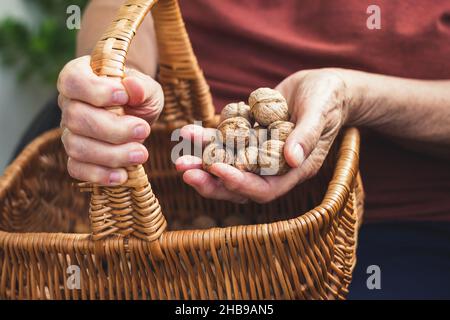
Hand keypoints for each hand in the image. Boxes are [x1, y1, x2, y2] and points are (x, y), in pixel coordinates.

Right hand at [57, 55, 163, 184]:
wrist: (137, 115)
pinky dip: (99, 174)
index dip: (96, 91)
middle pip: (75, 118)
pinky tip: (122, 175)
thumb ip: (142, 86)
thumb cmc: (138, 96)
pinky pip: (76, 168)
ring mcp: (69, 131)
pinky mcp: (76, 155)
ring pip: (76, 146)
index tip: (123, 97)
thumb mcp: (147, 87)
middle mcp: (68, 104)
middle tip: (144, 131)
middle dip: (113, 129)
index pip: (73, 81)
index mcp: (80, 77)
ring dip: (111, 154)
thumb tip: (133, 88)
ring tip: (141, 154)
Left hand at [175, 69, 349, 202]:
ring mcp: (259, 152)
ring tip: (179, 156)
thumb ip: (307, 135)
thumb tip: (292, 158)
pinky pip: (225, 142)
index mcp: (294, 169)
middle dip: (211, 181)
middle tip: (185, 172)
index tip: (216, 168)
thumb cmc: (328, 98)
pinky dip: (207, 139)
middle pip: (239, 184)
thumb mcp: (320, 112)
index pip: (264, 188)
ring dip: (202, 162)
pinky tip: (188, 132)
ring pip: (228, 165)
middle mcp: (274, 166)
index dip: (239, 183)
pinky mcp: (250, 136)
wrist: (323, 85)